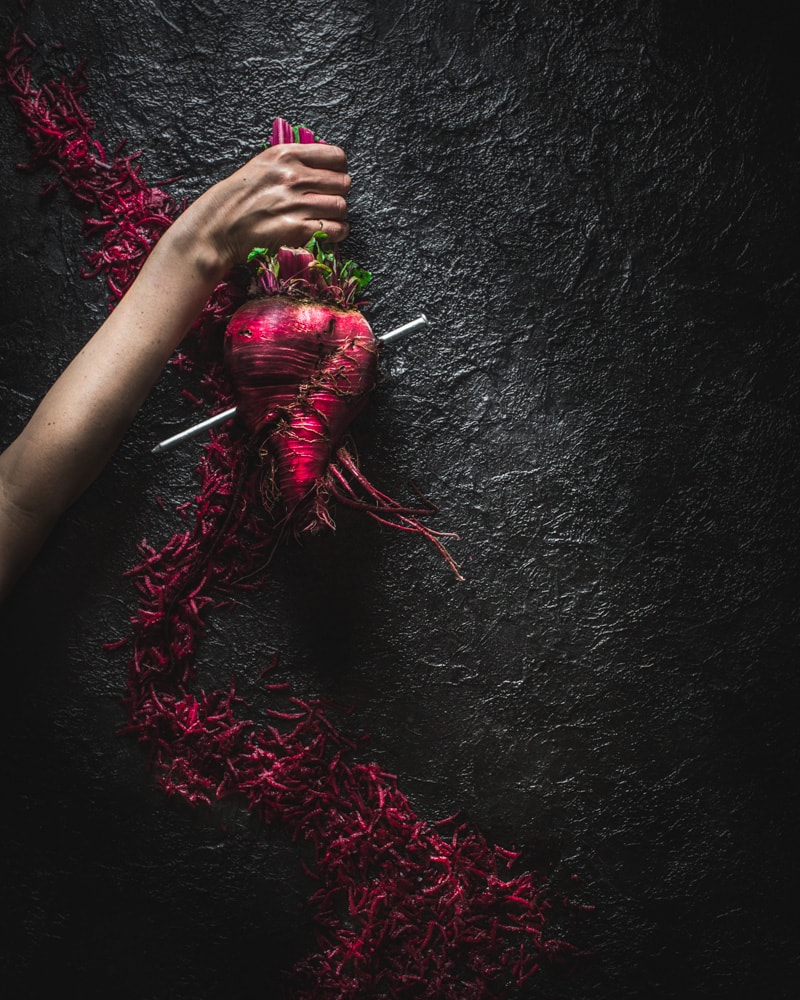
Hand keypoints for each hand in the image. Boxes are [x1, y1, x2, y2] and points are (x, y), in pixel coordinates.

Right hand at [171, 143, 350, 278]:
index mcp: (284, 155)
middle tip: (328, 201)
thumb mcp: (262, 166)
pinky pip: (335, 229)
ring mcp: (295, 203)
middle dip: (338, 193)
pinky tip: (329, 232)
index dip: (339, 170)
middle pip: (342, 183)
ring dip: (337, 214)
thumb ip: (292, 162)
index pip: (336, 157)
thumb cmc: (237, 198)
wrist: (217, 228)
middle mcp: (292, 176)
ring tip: (326, 218)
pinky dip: (337, 232)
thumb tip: (324, 166)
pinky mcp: (296, 229)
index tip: (334, 178)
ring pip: (340, 206)